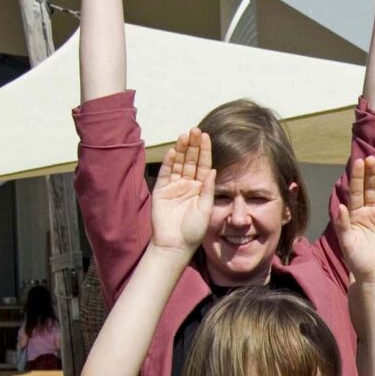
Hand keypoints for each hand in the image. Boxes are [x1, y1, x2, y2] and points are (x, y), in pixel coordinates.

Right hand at [150, 128, 213, 252]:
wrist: (175, 245)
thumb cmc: (193, 231)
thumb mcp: (206, 209)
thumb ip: (208, 189)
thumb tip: (213, 170)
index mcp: (200, 188)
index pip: (203, 165)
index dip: (205, 151)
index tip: (207, 136)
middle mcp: (187, 185)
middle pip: (191, 161)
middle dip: (193, 145)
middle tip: (195, 130)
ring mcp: (174, 186)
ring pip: (178, 164)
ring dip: (181, 150)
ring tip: (185, 136)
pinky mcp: (161, 190)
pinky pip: (166, 173)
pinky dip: (169, 162)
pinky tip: (173, 152)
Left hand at [332, 157, 374, 285]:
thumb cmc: (358, 261)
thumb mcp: (346, 242)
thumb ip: (342, 224)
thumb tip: (341, 206)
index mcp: (356, 215)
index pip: (356, 192)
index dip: (357, 177)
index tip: (358, 162)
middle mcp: (370, 213)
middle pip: (371, 189)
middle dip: (370, 174)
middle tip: (371, 158)